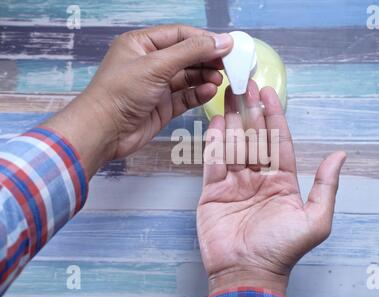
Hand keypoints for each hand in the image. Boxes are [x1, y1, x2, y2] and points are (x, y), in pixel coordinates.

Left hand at [44, 25, 232, 176]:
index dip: (203, 39)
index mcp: (141, 45)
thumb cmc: (118, 93)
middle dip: (207, 59)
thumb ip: (191, 52)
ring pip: (188, 77)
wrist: (104, 131)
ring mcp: (156, 86)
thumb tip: (220, 41)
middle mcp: (149, 64)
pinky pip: (186, 97)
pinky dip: (199, 94)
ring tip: (219, 79)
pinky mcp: (162, 106)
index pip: (179, 35)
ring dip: (205, 77)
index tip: (226, 45)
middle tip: (227, 64)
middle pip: (186, 56)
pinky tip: (209, 92)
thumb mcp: (156, 65)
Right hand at [197, 81, 345, 295]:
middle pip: (253, 137)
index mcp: (282, 181)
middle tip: (245, 84)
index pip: (277, 140)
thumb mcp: (315, 220)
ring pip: (233, 144)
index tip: (269, 92)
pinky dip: (213, 141)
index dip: (274, 115)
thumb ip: (326, 186)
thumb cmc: (281, 250)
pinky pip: (213, 161)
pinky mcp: (212, 191)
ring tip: (228, 95)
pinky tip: (216, 122)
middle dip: (250, 110)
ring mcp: (234, 183)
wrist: (246, 273)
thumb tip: (340, 155)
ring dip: (231, 119)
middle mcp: (258, 178)